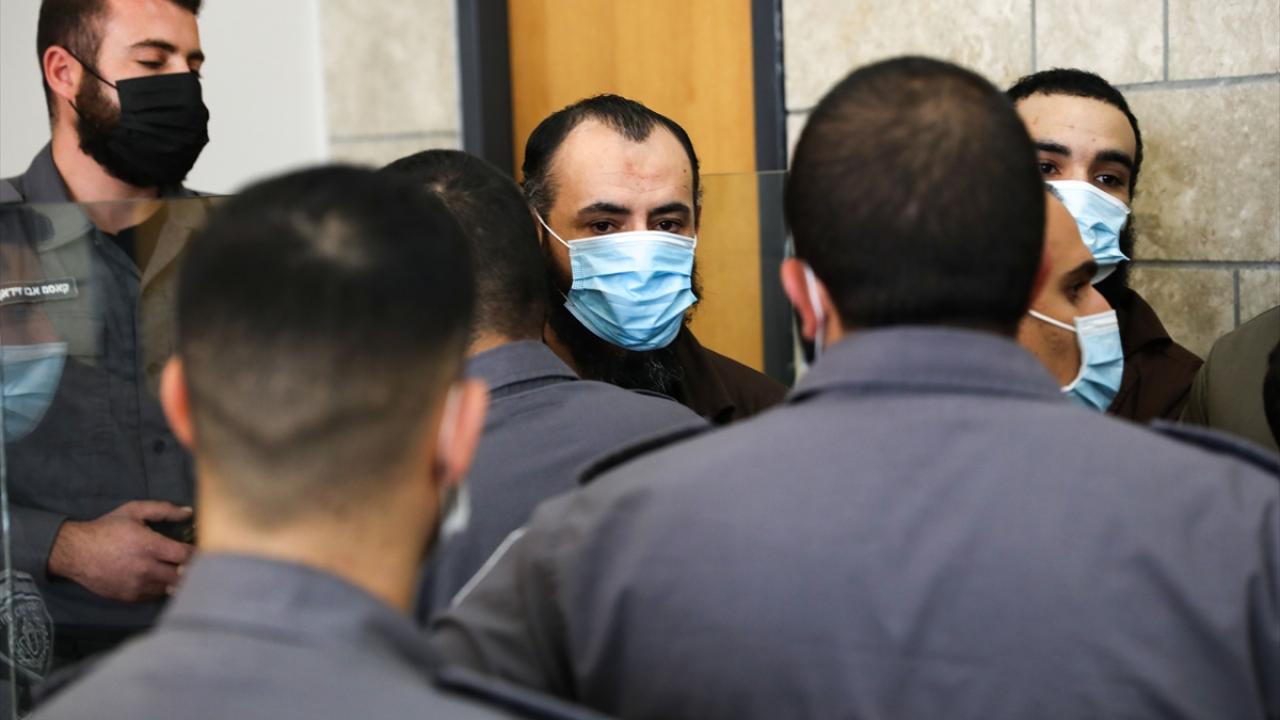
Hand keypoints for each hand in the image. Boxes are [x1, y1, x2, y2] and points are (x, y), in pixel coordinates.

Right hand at [48, 501, 194, 602]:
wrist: (75, 552)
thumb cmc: (106, 529)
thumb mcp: (134, 511)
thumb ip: (164, 510)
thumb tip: (188, 511)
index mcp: (150, 546)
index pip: (186, 556)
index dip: (198, 554)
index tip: (203, 550)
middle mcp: (146, 569)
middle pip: (183, 576)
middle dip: (192, 569)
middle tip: (197, 562)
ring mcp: (138, 586)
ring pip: (171, 588)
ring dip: (178, 580)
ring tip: (181, 570)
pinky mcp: (130, 597)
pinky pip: (155, 595)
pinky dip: (162, 587)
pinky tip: (163, 577)